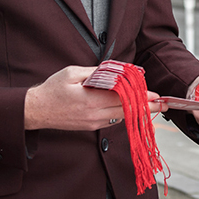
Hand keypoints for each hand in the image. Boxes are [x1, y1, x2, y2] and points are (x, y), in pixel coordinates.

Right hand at [25, 65, 161, 130]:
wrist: (35, 111)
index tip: (155, 95)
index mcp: (89, 101)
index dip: (141, 97)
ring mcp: (92, 123)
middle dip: (146, 106)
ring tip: (152, 105)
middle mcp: (93, 115)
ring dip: (137, 111)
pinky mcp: (90, 127)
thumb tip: (114, 71)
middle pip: (126, 110)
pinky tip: (132, 108)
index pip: (122, 98)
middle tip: (162, 103)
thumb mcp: (72, 73)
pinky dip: (123, 113)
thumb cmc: (51, 90)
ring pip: (120, 117)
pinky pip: (112, 120)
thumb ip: (94, 72)